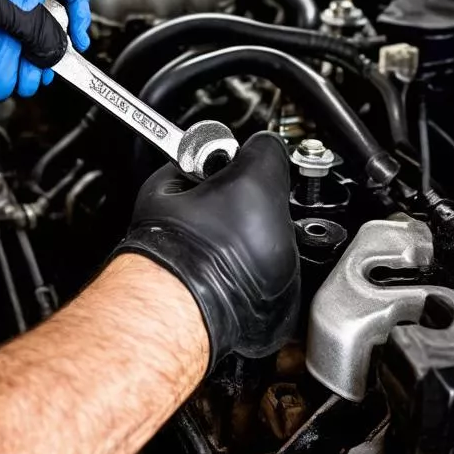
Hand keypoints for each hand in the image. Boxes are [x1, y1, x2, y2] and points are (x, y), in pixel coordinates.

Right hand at [115, 132, 299, 371]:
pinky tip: (231, 267)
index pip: (267, 148)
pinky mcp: (288, 292)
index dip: (244, 154)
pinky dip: (259, 264)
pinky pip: (280, 266)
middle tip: (218, 205)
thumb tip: (199, 161)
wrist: (168, 305)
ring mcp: (289, 261)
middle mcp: (280, 223)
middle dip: (250, 194)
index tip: (231, 161)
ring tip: (222, 241)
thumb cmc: (166, 251)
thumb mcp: (164, 186)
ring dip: (257, 230)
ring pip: (280, 230)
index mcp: (253, 187)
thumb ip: (191, 164)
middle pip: (275, 191)